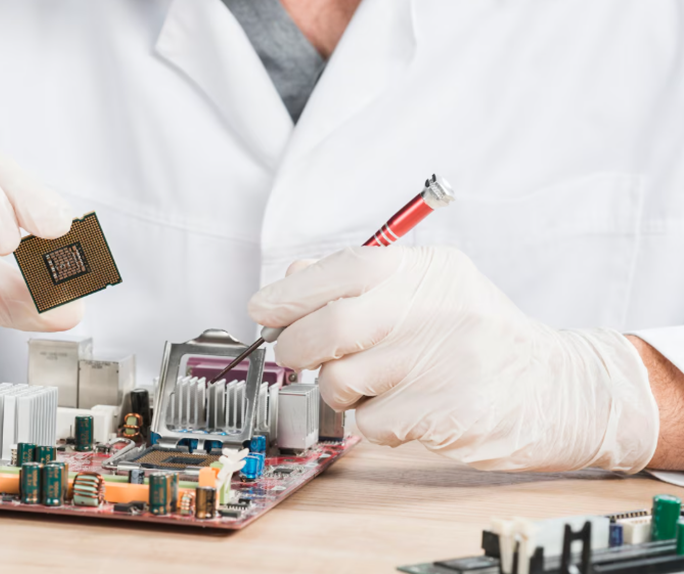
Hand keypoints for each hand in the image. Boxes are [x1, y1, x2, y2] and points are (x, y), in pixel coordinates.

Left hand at [248, 246, 657, 471]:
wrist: (557, 390)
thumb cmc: (480, 339)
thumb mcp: (429, 292)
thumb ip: (361, 283)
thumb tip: (290, 280)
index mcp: (430, 271)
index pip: (347, 268)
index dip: (292, 291)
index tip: (262, 308)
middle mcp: (439, 309)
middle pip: (332, 327)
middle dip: (297, 348)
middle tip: (299, 358)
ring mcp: (446, 362)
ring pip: (343, 380)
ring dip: (340, 390)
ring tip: (374, 386)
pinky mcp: (448, 413)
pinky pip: (371, 423)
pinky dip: (372, 423)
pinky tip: (404, 412)